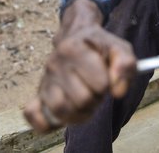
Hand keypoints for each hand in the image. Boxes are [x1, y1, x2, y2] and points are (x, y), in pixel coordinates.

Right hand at [24, 0, 135, 131]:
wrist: (78, 37)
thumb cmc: (101, 46)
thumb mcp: (119, 48)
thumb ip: (125, 65)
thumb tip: (119, 91)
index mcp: (73, 48)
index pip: (100, 84)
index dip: (109, 85)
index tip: (107, 77)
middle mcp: (54, 63)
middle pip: (82, 100)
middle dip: (96, 99)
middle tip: (96, 88)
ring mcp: (45, 79)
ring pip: (61, 110)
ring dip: (79, 113)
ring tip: (86, 102)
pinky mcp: (39, 93)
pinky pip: (33, 114)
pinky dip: (46, 122)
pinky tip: (63, 117)